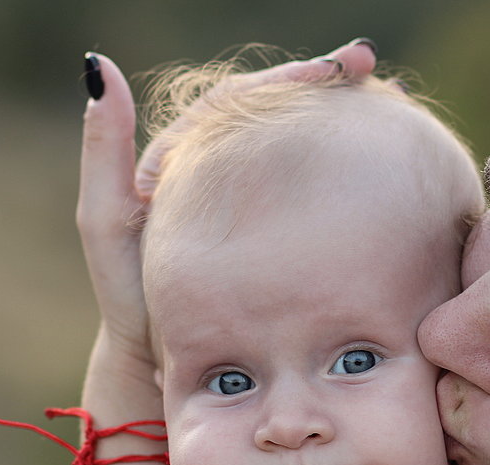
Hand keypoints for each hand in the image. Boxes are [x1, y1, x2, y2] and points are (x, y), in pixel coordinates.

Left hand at [75, 40, 376, 362]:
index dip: (289, 77)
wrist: (168, 374)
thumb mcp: (108, 222)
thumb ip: (104, 149)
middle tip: (370, 69)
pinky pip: (321, 205)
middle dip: (328, 86)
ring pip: (306, 155)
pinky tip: (387, 172)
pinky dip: (351, 181)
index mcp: (190, 159)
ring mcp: (261, 214)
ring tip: (392, 104)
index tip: (338, 66)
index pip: (244, 100)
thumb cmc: (135, 307)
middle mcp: (228, 177)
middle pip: (282, 115)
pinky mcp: (287, 250)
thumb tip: (98, 65)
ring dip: (346, 124)